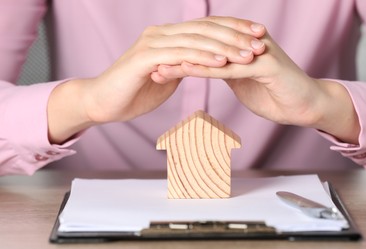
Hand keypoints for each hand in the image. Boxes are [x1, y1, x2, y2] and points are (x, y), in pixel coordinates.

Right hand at [47, 16, 265, 142]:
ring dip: (226, 46)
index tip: (258, 34)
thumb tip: (200, 65)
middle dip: (237, 34)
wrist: (101, 103)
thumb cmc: (132, 93)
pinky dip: (203, 58)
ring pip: (196, 39)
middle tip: (262, 40)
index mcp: (168, 37)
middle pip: (206, 28)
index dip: (233, 29)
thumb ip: (182, 67)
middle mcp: (162, 34)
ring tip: (250, 53)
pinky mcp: (145, 57)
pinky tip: (222, 62)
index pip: (206, 27)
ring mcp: (153, 43)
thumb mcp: (165, 78)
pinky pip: (180, 54)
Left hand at [158, 28, 359, 143]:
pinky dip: (207, 69)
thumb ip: (228, 71)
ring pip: (214, 54)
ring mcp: (257, 51)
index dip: (179, 53)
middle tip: (150, 62)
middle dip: (177, 55)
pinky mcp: (265, 65)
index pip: (204, 46)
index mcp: (241, 45)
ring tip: (160, 67)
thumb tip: (209, 68)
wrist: (307, 105)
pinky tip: (188, 71)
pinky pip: (230, 67)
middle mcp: (247, 42)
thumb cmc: (276, 94)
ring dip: (185, 61)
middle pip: (204, 45)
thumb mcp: (245, 81)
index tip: (155, 62)